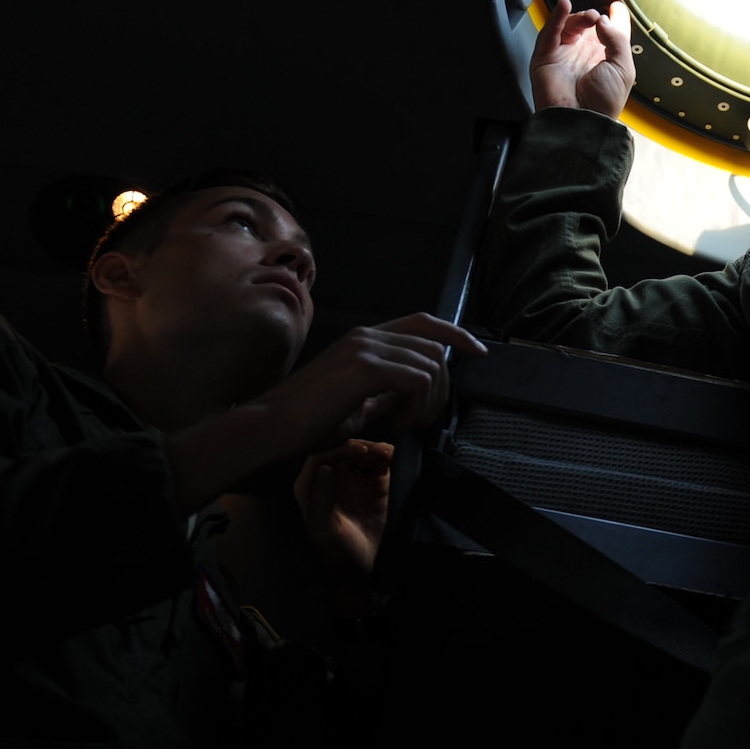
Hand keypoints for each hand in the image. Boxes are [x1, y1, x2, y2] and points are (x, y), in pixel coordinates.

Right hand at [167, 314, 486, 511]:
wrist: (270, 426)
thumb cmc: (306, 421)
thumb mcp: (356, 405)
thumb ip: (385, 394)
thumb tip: (411, 398)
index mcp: (365, 339)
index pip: (424, 322)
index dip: (457, 333)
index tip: (479, 352)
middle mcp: (367, 336)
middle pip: (434, 346)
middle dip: (444, 385)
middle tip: (424, 418)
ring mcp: (365, 348)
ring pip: (431, 365)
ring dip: (431, 401)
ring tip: (407, 424)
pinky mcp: (364, 367)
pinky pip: (418, 380)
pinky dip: (418, 407)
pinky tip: (399, 425)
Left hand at [293, 437, 391, 617]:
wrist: (364, 568)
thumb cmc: (338, 551)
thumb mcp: (325, 529)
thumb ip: (321, 499)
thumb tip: (325, 468)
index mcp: (311, 489)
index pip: (319, 460)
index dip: (336, 452)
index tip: (354, 452)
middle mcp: (331, 480)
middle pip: (341, 453)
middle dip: (356, 449)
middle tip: (372, 452)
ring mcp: (354, 480)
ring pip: (361, 455)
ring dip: (372, 450)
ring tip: (385, 453)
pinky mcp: (375, 483)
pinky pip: (379, 464)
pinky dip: (386, 456)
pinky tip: (391, 457)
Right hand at [531, 0, 635, 118]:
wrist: (581, 120)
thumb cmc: (604, 101)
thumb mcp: (624, 69)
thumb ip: (618, 40)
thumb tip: (604, 19)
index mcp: (604, 60)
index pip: (608, 33)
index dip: (612, 18)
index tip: (615, 6)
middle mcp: (583, 56)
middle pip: (586, 26)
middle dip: (592, 17)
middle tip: (597, 16)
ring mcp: (564, 56)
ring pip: (567, 26)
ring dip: (578, 17)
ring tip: (588, 18)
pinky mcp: (546, 58)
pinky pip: (549, 33)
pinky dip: (556, 17)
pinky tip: (564, 6)